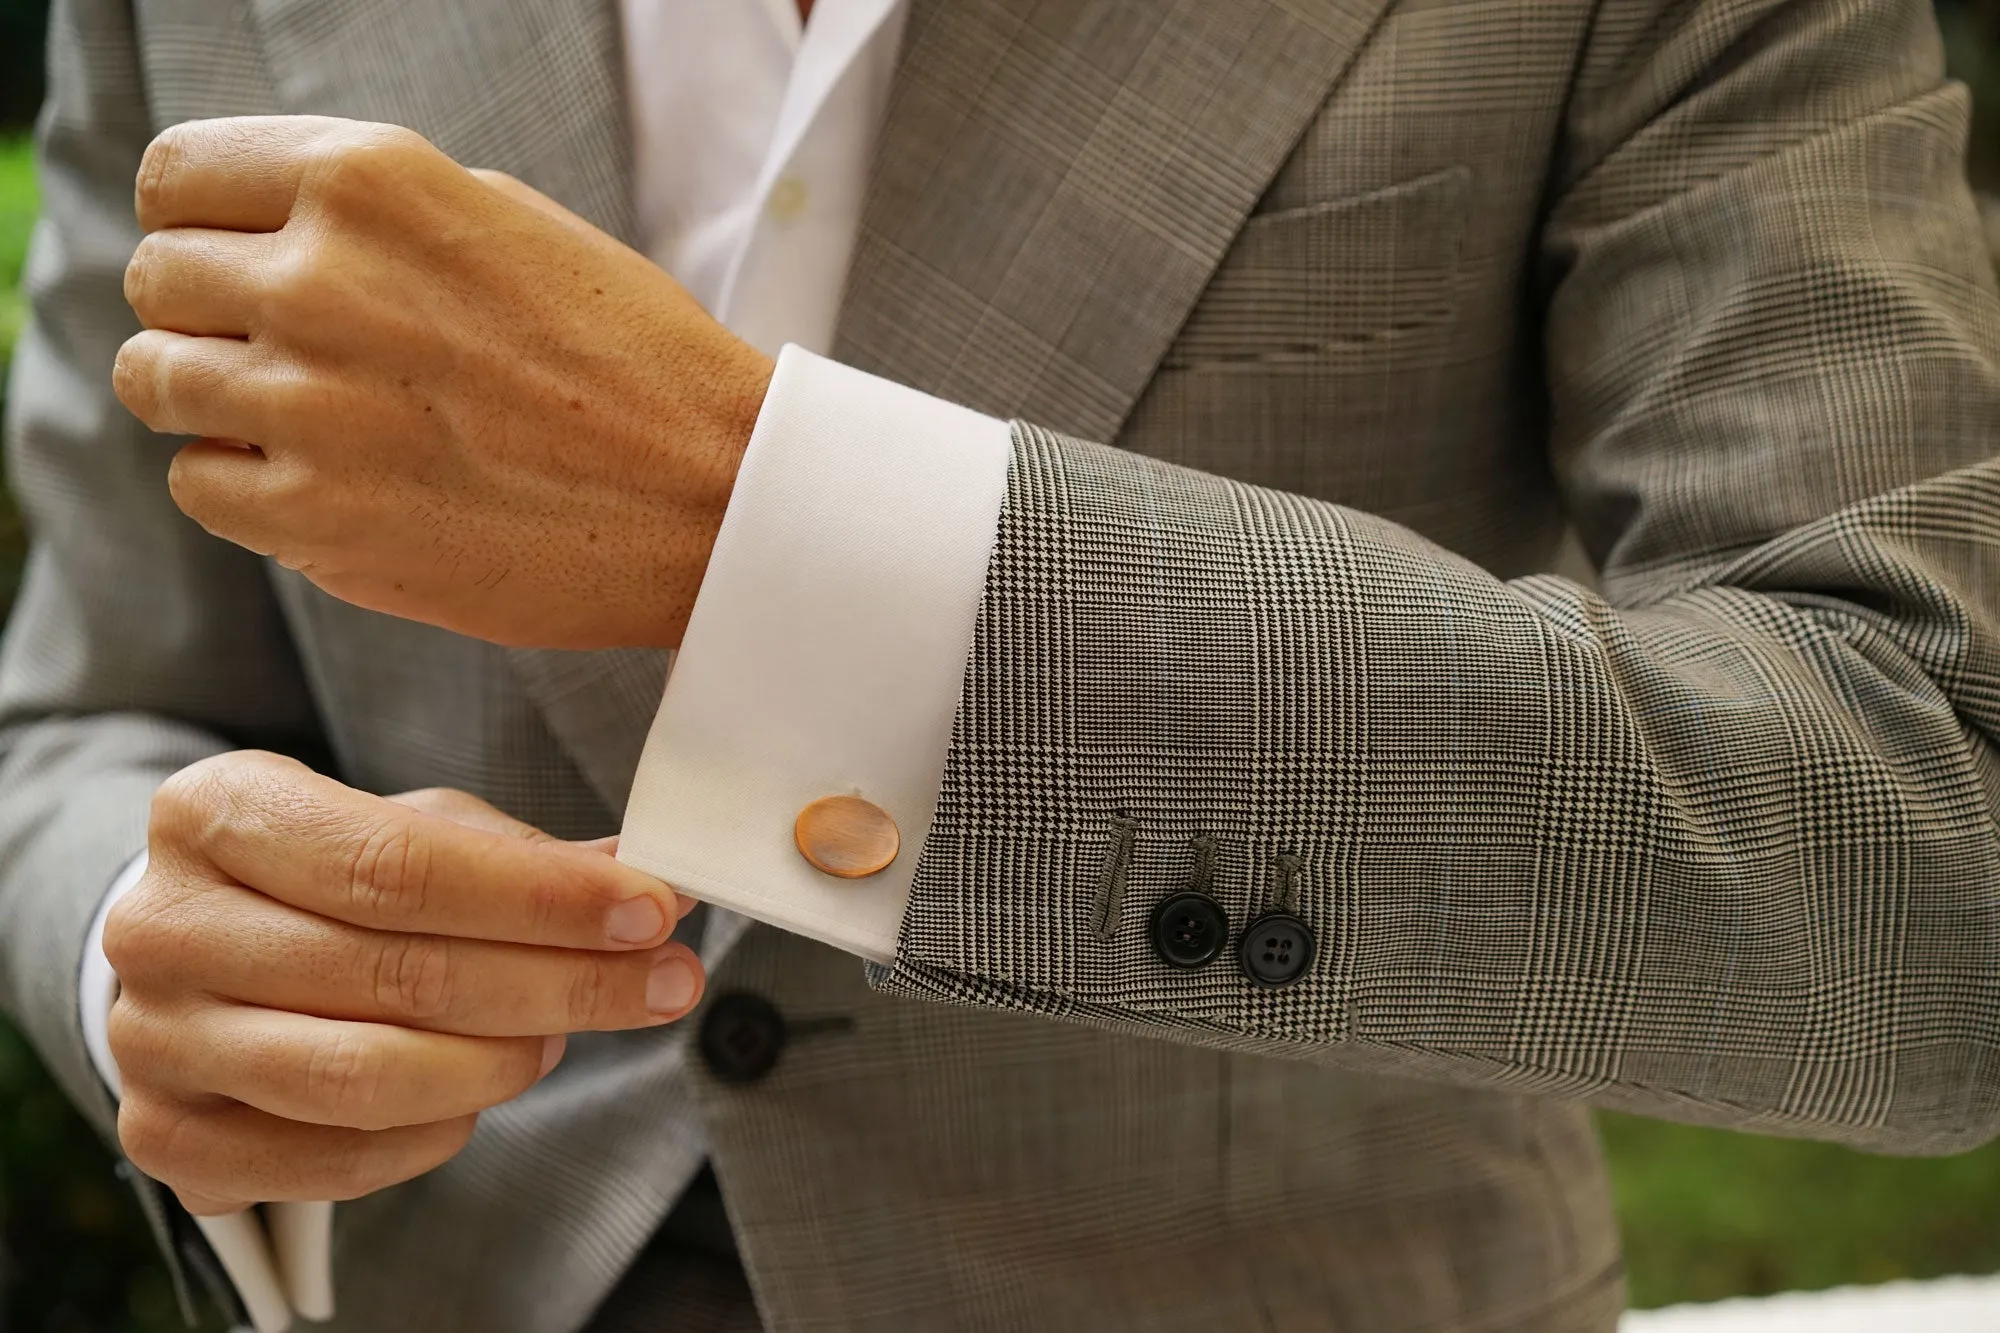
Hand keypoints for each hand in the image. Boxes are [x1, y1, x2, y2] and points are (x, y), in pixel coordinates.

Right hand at [104, 751, 704, 1215]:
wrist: (199, 950)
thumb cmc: (323, 874)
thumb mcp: (409, 824)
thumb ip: (517, 855)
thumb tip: (642, 881)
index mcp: (213, 812)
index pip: (394, 866)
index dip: (540, 897)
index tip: (653, 910)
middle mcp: (161, 926)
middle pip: (396, 973)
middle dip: (561, 981)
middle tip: (665, 981)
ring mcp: (154, 1042)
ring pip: (366, 1076)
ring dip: (504, 1062)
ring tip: (566, 1034)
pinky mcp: (167, 1141)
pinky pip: (338, 1159)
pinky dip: (438, 1131)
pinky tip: (484, 1090)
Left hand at [113, 115, 774, 649]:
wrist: (716, 497)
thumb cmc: (630, 357)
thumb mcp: (504, 222)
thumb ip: (367, 214)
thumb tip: (254, 236)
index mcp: (369, 182)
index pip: (177, 178)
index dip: (201, 224)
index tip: (237, 262)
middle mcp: (321, 280)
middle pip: (158, 281)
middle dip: (208, 314)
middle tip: (291, 355)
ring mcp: (310, 404)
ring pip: (156, 383)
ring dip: (216, 401)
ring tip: (312, 422)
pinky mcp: (317, 519)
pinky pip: (197, 484)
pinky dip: (244, 486)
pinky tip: (330, 483)